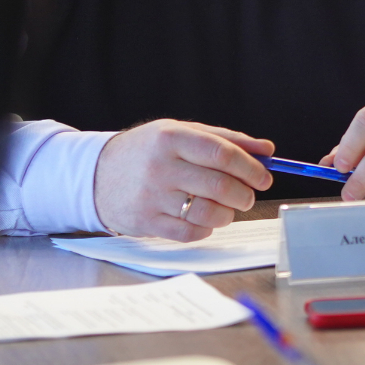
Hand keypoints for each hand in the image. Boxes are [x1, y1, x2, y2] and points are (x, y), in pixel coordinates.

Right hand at [93, 120, 273, 240]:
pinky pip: (189, 232)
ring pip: (207, 212)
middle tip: (249, 195)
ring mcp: (152, 197)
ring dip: (228, 214)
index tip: (264, 176)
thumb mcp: (182, 133)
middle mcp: (161, 167)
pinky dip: (206, 228)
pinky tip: (205, 219)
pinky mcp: (145, 223)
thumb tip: (267, 151)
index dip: (251, 168)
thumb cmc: (148, 151)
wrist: (96, 174)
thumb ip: (226, 139)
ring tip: (228, 208)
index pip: (223, 154)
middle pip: (219, 185)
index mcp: (172, 138)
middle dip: (244, 194)